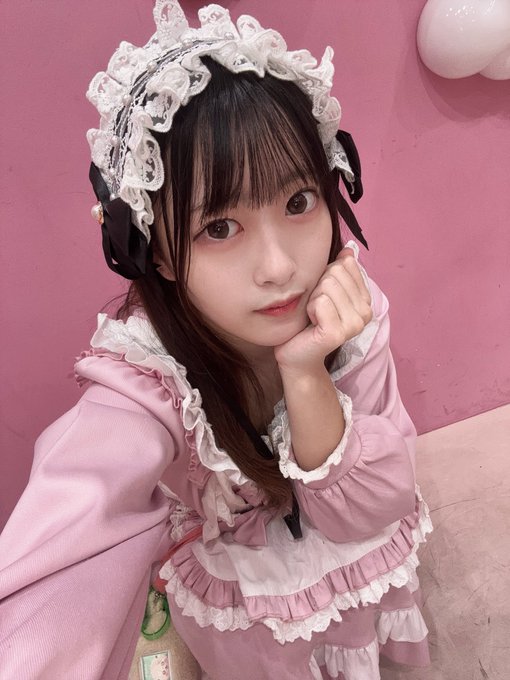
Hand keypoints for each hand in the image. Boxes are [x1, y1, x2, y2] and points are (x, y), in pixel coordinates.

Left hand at [274, 247, 372, 371]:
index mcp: (366, 300)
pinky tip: (311, 323)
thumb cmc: (309, 321)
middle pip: (335, 273)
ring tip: (314, 316)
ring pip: (327, 285)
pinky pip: (320, 302)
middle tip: (317, 309)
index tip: (324, 297)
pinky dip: (309, 309)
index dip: (327, 276)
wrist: (298, 353)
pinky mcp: (337, 333)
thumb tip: (348, 250)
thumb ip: (340, 271)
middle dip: (319, 287)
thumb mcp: (326, 291)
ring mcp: (354, 325)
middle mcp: (366, 313)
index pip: (346, 265)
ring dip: (313, 299)